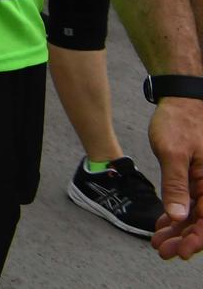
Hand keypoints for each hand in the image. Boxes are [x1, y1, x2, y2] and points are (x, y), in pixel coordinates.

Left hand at [149, 96, 202, 259]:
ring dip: (178, 230)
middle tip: (160, 250)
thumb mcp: (173, 154)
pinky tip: (163, 225)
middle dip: (183, 239)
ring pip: (195, 215)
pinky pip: (190, 203)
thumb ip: (176, 186)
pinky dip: (177, 215)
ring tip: (157, 241)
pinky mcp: (197, 178)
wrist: (181, 101)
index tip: (178, 253)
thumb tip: (178, 217)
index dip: (196, 241)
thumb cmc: (179, 123)